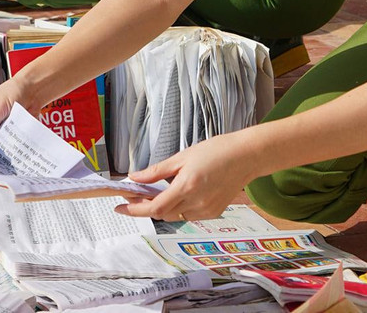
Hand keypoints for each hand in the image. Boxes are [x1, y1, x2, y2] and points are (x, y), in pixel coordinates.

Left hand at [114, 133, 258, 221]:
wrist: (246, 157)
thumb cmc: (216, 150)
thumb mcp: (182, 157)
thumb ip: (157, 171)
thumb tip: (135, 178)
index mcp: (186, 186)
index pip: (154, 207)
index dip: (134, 209)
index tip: (120, 206)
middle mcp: (196, 202)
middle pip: (162, 214)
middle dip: (146, 206)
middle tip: (135, 194)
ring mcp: (206, 210)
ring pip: (175, 215)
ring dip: (163, 207)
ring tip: (157, 192)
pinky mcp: (214, 213)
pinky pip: (189, 214)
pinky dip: (179, 207)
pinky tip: (178, 194)